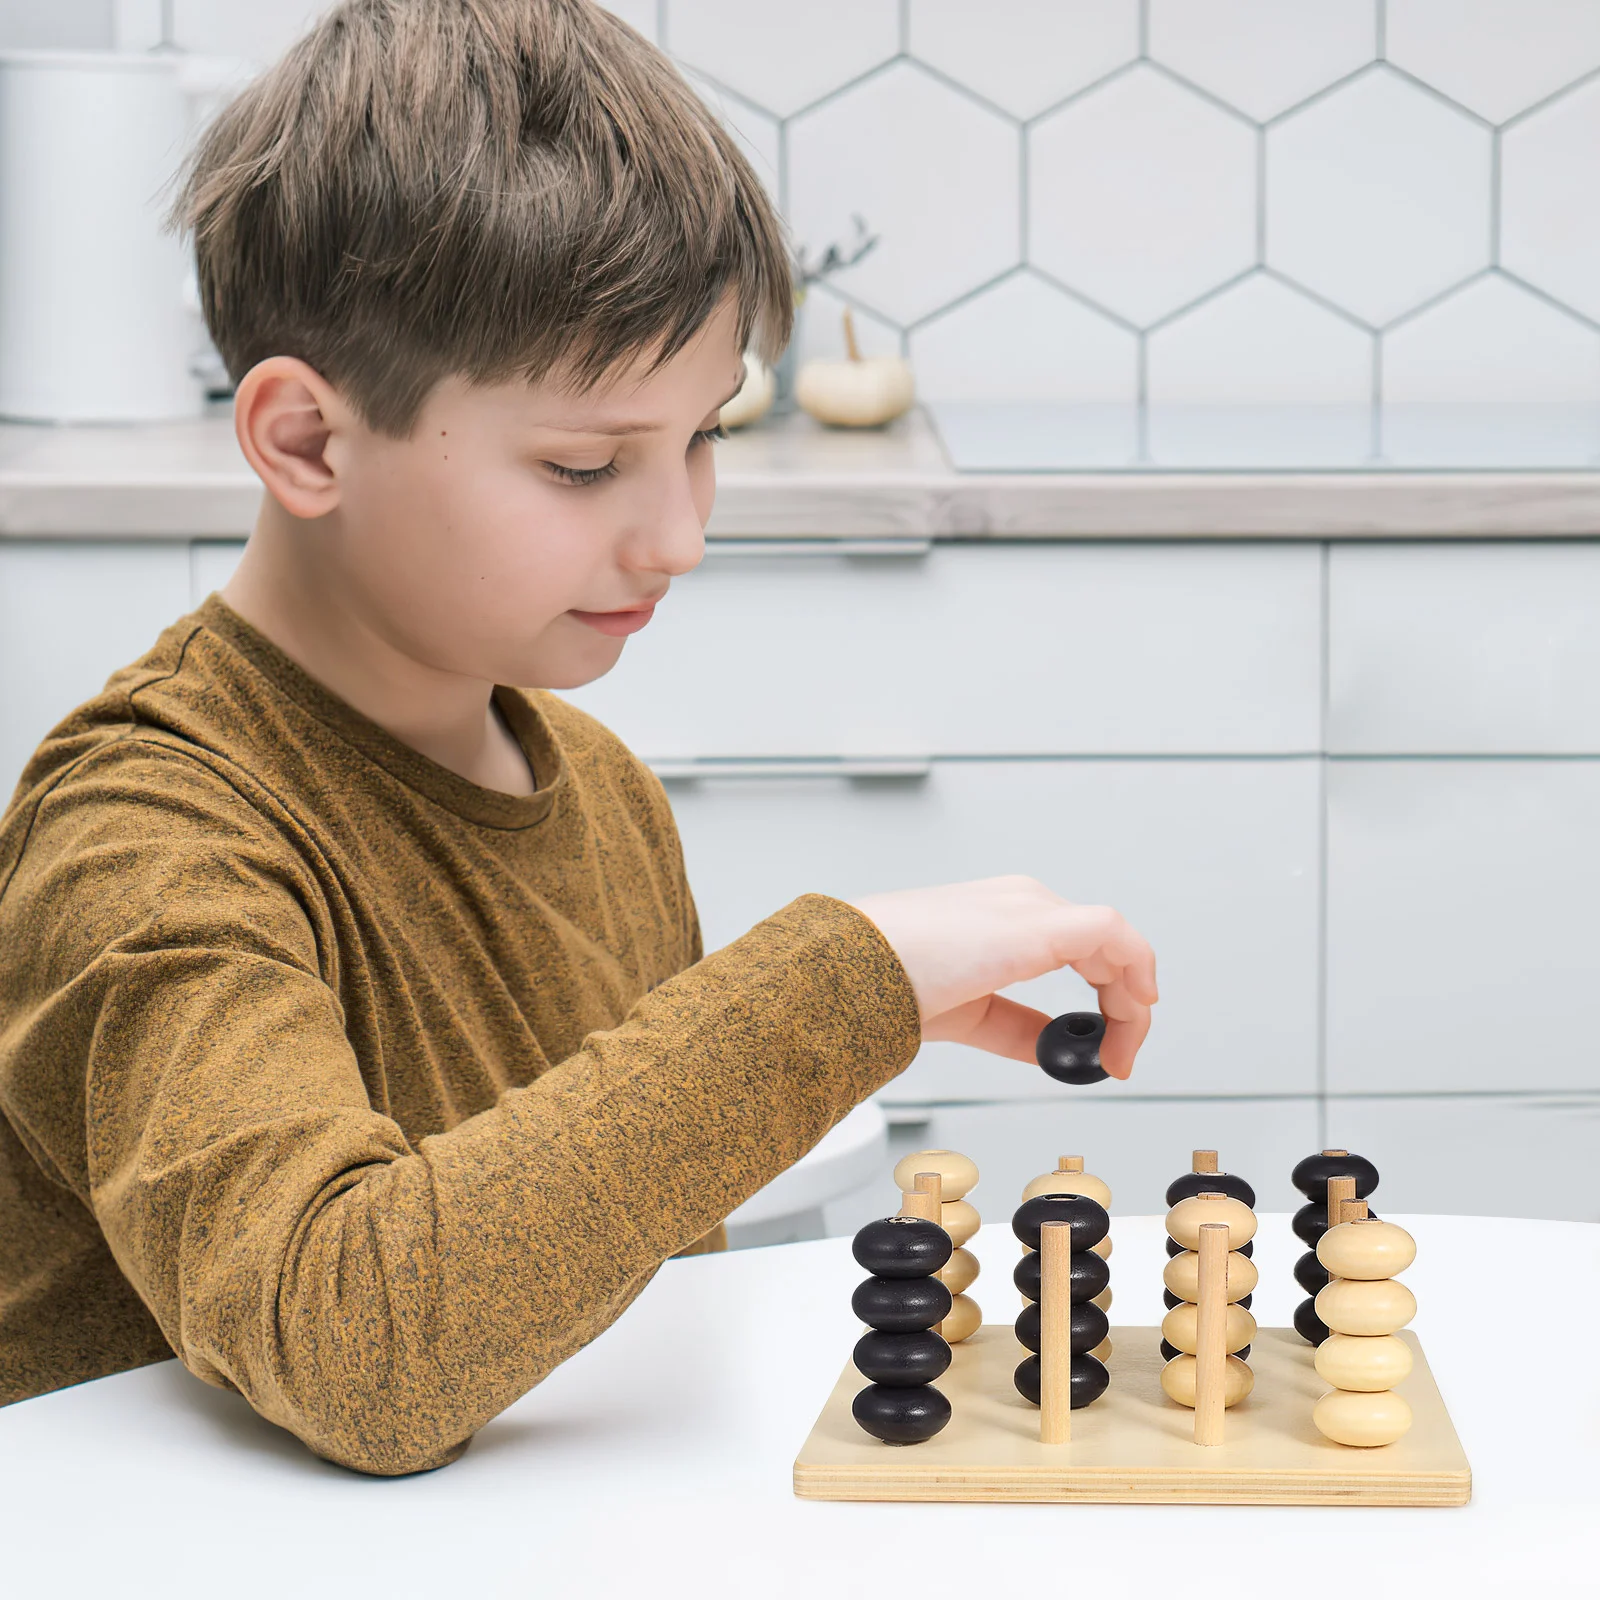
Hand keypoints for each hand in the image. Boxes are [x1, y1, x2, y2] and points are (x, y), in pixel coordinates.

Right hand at [848, 876, 1157, 1077]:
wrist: (851, 971)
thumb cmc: (885, 982)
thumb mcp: (967, 1014)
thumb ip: (1014, 1027)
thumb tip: (1051, 1049)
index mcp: (1003, 919)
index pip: (1079, 949)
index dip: (1105, 1000)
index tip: (1109, 1051)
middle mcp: (1022, 904)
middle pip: (1103, 948)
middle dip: (1124, 1007)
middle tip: (1120, 1058)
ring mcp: (1031, 908)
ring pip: (1114, 942)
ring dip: (1130, 1000)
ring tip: (1122, 1050)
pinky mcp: (1039, 922)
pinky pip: (1111, 934)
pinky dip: (1134, 968)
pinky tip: (1135, 1008)